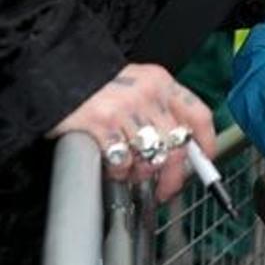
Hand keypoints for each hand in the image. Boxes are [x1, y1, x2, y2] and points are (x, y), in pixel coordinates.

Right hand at [47, 63, 217, 202]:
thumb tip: (184, 148)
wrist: (57, 75)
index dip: (207, 142)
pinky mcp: (101, 125)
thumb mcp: (140, 86)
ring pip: (151, 157)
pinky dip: (120, 172)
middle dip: (174, 176)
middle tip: (166, 189)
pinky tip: (113, 167)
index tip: (206, 161)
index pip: (198, 114)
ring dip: (142, 174)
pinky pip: (122, 162)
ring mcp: (125, 110)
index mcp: (162, 83)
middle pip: (177, 145)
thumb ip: (162, 110)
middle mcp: (148, 95)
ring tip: (131, 173)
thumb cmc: (99, 85)